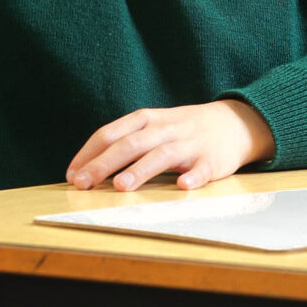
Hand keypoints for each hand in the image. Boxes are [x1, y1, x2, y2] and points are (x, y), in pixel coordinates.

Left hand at [65, 100, 274, 192]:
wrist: (234, 122)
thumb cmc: (183, 129)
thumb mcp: (153, 125)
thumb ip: (126, 141)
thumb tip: (87, 168)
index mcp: (147, 120)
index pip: (112, 132)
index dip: (90, 153)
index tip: (72, 174)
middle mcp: (166, 129)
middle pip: (131, 144)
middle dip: (104, 164)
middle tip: (83, 184)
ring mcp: (190, 144)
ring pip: (162, 155)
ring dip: (141, 170)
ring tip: (121, 186)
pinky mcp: (212, 160)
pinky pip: (202, 169)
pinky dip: (193, 177)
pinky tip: (183, 186)